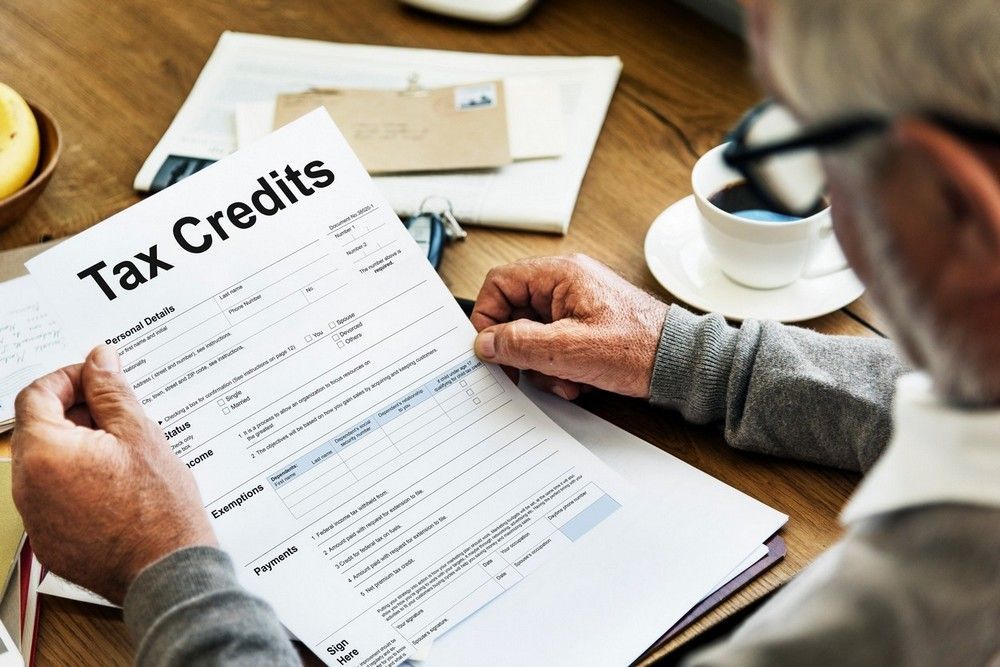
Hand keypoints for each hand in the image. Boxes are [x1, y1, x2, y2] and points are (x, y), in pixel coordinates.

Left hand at [12, 345, 216, 603]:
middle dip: (76, 413)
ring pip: (48, 463)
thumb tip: (99, 361)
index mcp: (46, 453)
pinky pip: (55, 496)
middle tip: (119, 415)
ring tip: (125, 453)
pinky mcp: (50, 539)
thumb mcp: (141, 435)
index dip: (69, 378)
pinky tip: (118, 484)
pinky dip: (79, 481)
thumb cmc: (159, 509)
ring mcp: (36, 517)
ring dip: (79, 447)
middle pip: (39, 429)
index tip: (98, 379)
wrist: (166, 572)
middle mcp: (28, 486)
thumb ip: (112, 392)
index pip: (35, 395)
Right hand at [471, 254, 667, 399]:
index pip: (500, 283)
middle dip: (521, 351)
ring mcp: (576, 305)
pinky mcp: (585, 325)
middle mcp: (566, 284)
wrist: (680, 363)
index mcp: (560, 274)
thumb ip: (520, 344)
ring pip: (533, 334)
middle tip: (530, 372)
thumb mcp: (569, 350)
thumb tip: (485, 343)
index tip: (490, 349)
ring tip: (565, 380)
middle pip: (515, 313)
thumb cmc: (639, 348)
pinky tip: (577, 381)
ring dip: (542, 365)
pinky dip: (558, 367)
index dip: (487, 317)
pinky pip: (554, 344)